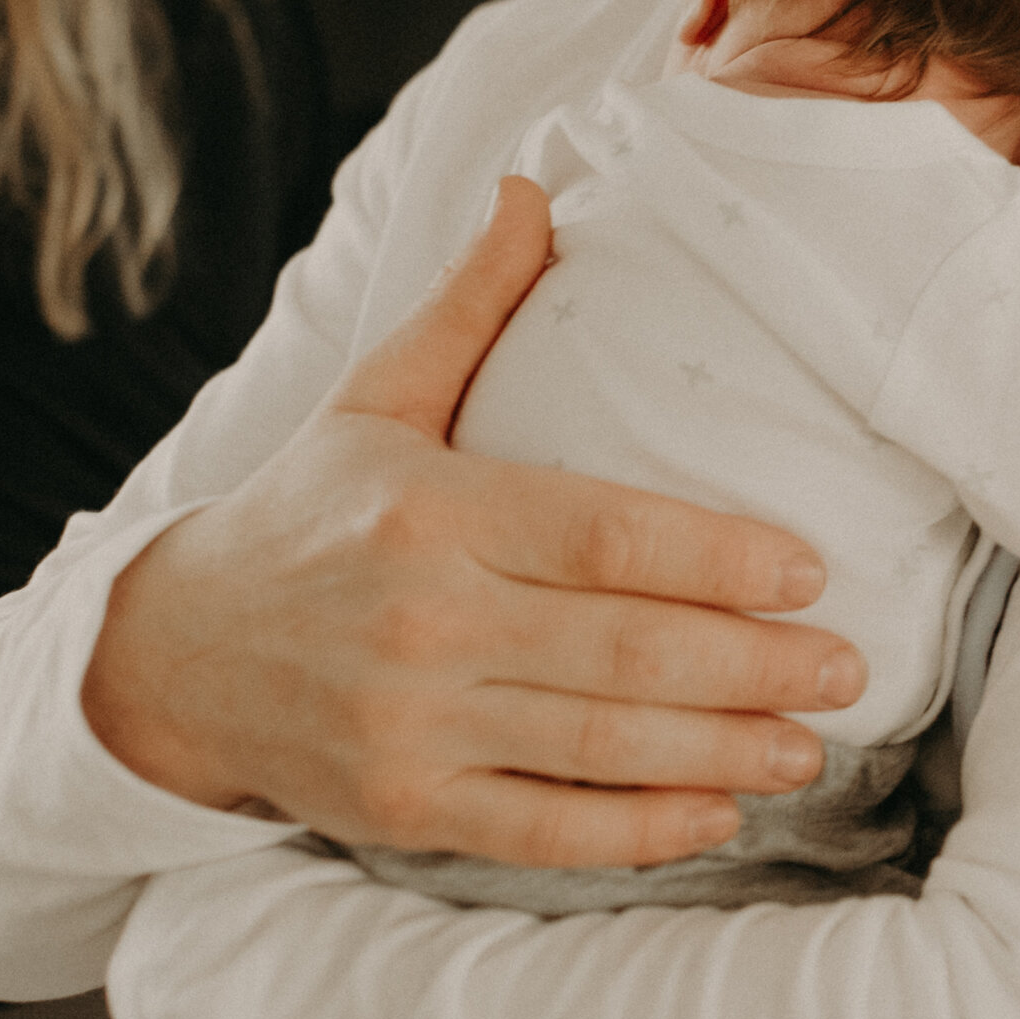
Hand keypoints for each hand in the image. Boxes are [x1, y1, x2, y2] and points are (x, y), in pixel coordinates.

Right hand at [81, 177, 862, 864]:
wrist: (171, 656)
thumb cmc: (303, 517)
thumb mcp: (374, 399)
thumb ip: (467, 304)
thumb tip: (536, 186)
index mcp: (428, 511)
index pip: (604, 535)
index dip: (719, 559)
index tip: (809, 571)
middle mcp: (422, 622)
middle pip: (625, 650)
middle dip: (755, 665)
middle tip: (848, 666)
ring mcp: (412, 725)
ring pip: (601, 749)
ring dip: (724, 753)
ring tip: (810, 745)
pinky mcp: (406, 809)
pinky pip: (547, 831)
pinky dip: (641, 832)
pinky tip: (718, 816)